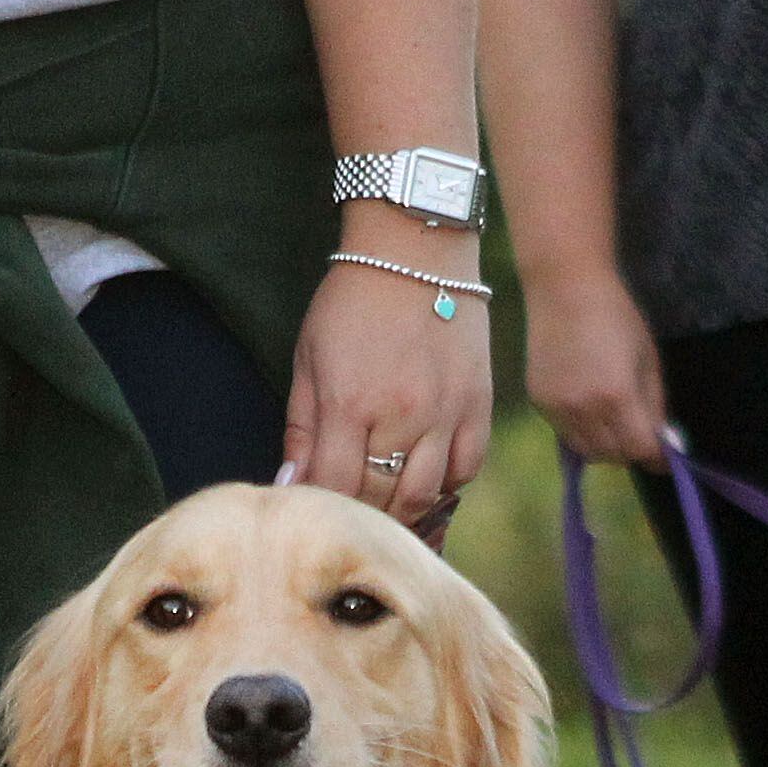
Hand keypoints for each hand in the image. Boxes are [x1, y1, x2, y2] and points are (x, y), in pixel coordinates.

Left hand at [284, 248, 496, 528]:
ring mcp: (444, 413)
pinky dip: (443, 486)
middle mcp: (401, 415)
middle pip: (379, 500)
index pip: (335, 488)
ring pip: (424, 497)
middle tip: (348, 515)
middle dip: (358, 516)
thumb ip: (301, 430)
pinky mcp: (477, 406)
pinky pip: (464, 471)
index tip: (316, 511)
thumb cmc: (352, 302)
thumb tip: (290, 486)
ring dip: (400, 512)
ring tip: (383, 507)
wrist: (416, 250)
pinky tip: (423, 478)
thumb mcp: (309, 359)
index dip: (323, 508)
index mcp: (349, 402)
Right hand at [521, 266, 668, 467]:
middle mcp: (584, 409)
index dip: (657, 457)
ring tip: (614, 425)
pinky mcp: (539, 402)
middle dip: (631, 452)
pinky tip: (588, 408)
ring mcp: (557, 408)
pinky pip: (565, 434)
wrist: (565, 288)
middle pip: (613, 456)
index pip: (640, 449)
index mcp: (617, 396)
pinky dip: (582, 432)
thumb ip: (655, 405)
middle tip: (640, 437)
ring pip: (586, 451)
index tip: (665, 457)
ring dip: (605, 447)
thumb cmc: (616, 316)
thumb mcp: (647, 359)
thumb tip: (663, 441)